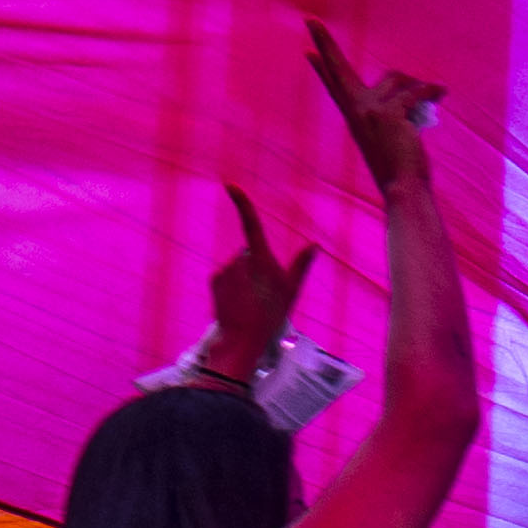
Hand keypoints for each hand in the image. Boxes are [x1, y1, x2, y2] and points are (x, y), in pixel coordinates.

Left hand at [199, 184, 322, 378]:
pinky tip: (237, 303)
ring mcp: (225, 269)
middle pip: (250, 254)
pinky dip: (231, 286)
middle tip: (263, 293)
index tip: (231, 186)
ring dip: (243, 279)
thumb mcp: (292, 291)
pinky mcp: (214, 280)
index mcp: (261, 259)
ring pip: (237, 267)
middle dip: (255, 267)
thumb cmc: (269, 317)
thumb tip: (314, 245)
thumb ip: (301, 265)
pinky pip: (225, 276)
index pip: (252, 225)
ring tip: (250, 302)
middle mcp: (240, 259)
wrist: (240, 341)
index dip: (242, 204)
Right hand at [301, 19, 444, 188]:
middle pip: (338, 68)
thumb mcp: (388, 134)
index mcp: (353, 116)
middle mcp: (356, 110)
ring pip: (398, 80)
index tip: (308, 50)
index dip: (322, 66)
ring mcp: (370, 111)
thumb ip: (389, 110)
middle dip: (324, 42)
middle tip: (309, 21)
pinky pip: (415, 91)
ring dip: (418, 86)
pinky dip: (431, 91)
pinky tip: (441, 93)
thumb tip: (411, 88)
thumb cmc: (400, 165)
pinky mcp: (390, 113)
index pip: (334, 85)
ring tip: (432, 96)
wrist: (403, 188)